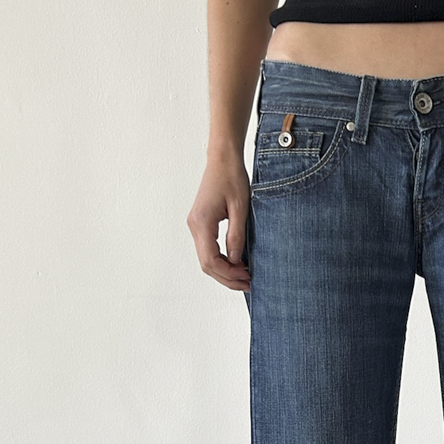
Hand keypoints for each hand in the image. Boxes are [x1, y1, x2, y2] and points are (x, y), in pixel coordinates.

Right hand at [186, 156, 251, 290]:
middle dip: (227, 278)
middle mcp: (194, 226)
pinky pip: (208, 250)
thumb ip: (236, 236)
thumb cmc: (232, 178)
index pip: (210, 260)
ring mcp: (196, 226)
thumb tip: (235, 260)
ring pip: (206, 259)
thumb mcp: (240, 208)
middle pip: (206, 264)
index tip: (246, 277)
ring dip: (225, 271)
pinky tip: (237, 263)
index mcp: (202, 222)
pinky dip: (222, 261)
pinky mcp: (201, 224)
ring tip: (245, 276)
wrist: (222, 160)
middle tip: (248, 283)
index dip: (228, 274)